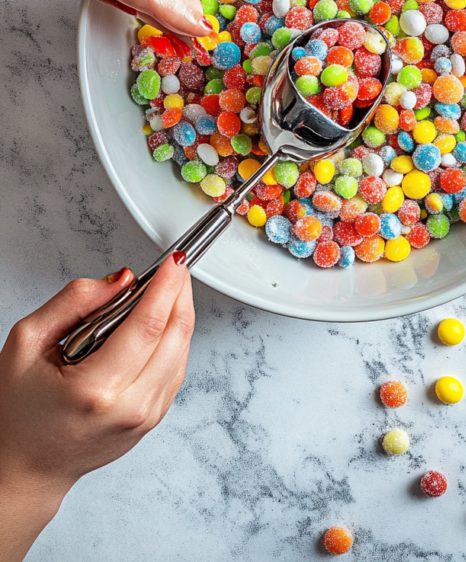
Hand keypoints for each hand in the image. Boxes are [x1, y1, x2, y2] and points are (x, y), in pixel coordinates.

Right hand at [0, 255, 193, 561]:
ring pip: (182, 352)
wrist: (25, 466)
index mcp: (96, 390)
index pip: (147, 326)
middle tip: (175, 268)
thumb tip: (121, 280)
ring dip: (181, 315)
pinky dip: (175, 340)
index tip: (173, 261)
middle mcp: (129, 408)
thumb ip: (73, 301)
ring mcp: (145, 418)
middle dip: (181, 294)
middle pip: (175, 337)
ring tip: (167, 289)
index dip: (166, 286)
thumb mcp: (28, 342)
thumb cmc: (19, 409)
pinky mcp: (153, 420)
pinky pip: (177, 369)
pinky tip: (162, 323)